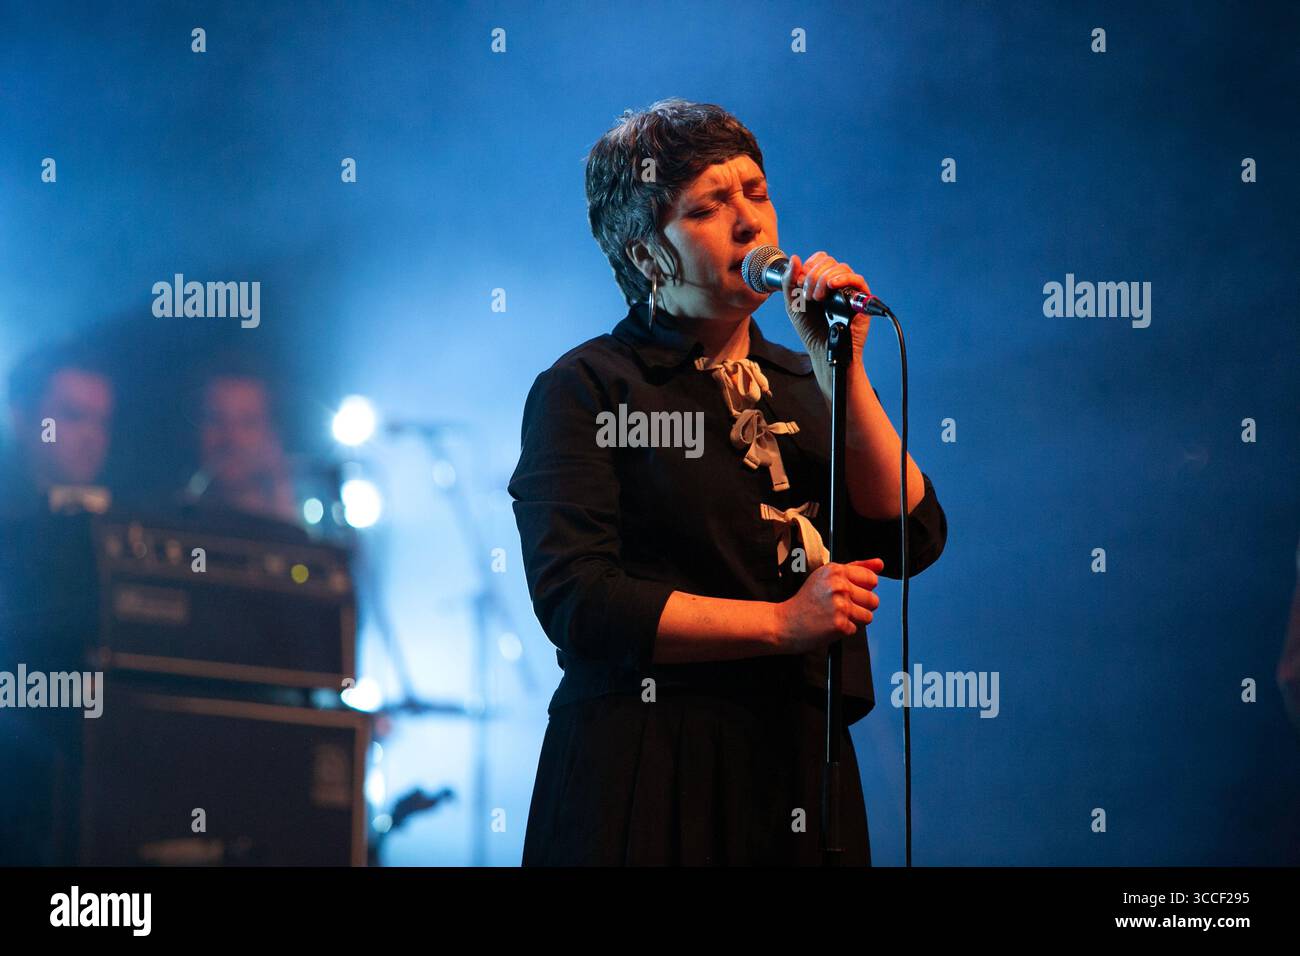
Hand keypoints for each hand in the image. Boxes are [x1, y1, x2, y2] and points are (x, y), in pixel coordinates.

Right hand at [773, 557, 884, 654]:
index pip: (871, 578)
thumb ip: (856, 568)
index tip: (850, 592)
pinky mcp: (840, 624)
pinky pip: (856, 629)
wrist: (784, 623)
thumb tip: (879, 564)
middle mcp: (839, 585)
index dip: (863, 588)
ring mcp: (840, 605)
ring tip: (835, 616)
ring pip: (868, 616)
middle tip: (840, 607)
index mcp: (836, 570)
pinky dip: (844, 630)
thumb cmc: (805, 601)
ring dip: (854, 619)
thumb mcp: (826, 577)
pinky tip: (829, 624)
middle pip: (873, 599)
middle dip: (860, 606)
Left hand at [780, 251, 871, 373]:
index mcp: (821, 281)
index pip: (820, 259)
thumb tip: (795, 258)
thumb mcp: (793, 303)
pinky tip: (833, 286)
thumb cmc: (809, 329)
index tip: (801, 283)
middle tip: (809, 296)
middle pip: (829, 262)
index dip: (809, 266)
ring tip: (818, 298)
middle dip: (814, 276)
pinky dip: (844, 278)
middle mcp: (836, 283)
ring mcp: (848, 290)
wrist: (821, 349)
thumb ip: (789, 281)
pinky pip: (857, 279)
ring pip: (842, 268)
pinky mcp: (861, 299)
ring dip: (825, 279)